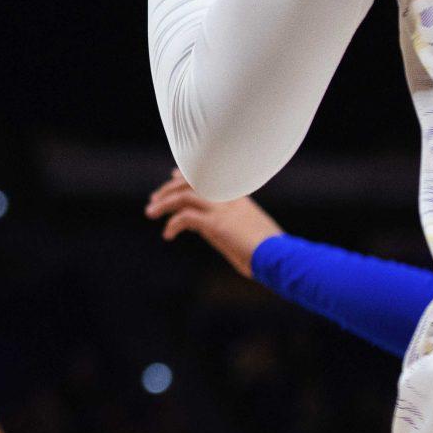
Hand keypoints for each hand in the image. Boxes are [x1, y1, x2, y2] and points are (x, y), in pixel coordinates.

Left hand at [145, 170, 281, 279]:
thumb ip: (231, 229)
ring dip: (163, 203)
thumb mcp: (249, 235)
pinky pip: (185, 217)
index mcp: (238, 199)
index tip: (173, 177)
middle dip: (169, 189)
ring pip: (184, 196)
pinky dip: (172, 224)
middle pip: (191, 182)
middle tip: (153, 201)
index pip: (208, 178)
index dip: (187, 176)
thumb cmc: (270, 253)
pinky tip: (167, 235)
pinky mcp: (216, 224)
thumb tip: (218, 235)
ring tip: (150, 213)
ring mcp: (222, 210)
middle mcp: (229, 199)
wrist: (281, 257)